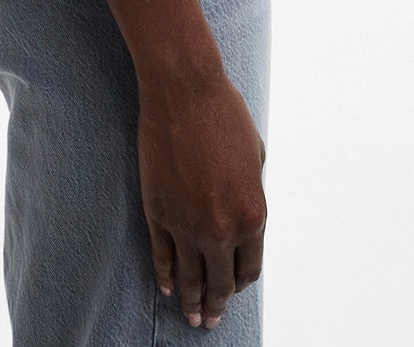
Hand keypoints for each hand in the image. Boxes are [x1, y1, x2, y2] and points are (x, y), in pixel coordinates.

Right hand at [137, 70, 267, 330]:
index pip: (249, 267)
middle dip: (216, 305)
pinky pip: (162, 256)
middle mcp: (221, 229)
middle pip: (219, 281)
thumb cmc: (225, 116)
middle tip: (210, 322)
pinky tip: (168, 289)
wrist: (185, 92)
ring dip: (192, 301)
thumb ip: (250, 195)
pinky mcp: (158, 214)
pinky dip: (166, 276)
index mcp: (253, 215)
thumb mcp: (255, 158)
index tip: (235, 289)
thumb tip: (242, 219)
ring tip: (191, 318)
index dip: (241, 281)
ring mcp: (187, 225)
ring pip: (189, 277)